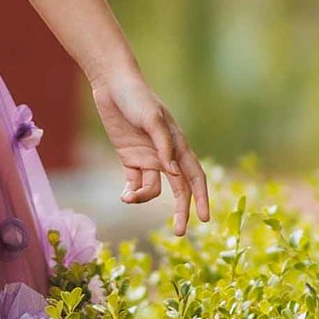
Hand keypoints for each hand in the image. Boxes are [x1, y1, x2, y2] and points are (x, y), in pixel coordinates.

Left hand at [89, 68, 209, 235]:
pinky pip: (134, 183)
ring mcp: (148, 159)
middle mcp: (166, 156)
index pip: (195, 177)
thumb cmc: (137, 98)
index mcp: (178, 145)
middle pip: (179, 190)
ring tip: (128, 196)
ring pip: (152, 189)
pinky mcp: (130, 159)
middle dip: (181, 211)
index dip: (201, 198)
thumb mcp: (152, 119)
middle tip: (180, 233)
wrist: (113, 85)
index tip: (204, 219)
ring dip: (142, 197)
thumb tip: (174, 172)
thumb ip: (164, 145)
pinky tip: (125, 196)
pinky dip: (131, 192)